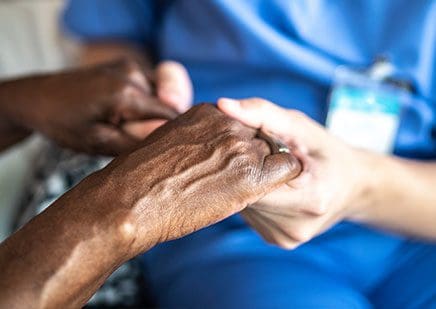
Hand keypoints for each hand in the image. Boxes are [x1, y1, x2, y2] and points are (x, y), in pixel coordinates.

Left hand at [2, 58, 191, 154]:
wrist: (37, 98)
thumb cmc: (64, 123)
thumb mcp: (99, 143)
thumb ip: (138, 142)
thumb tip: (171, 139)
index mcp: (126, 93)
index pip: (173, 115)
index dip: (175, 133)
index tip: (170, 150)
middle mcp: (133, 72)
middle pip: (172, 103)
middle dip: (164, 122)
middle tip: (140, 136)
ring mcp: (130, 65)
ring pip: (164, 95)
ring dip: (156, 112)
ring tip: (129, 124)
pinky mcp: (127, 66)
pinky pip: (153, 87)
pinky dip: (148, 103)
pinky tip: (127, 114)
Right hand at [84, 103, 300, 255]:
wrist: (131, 199)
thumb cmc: (138, 178)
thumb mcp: (164, 142)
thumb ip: (192, 137)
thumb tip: (202, 149)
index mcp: (207, 112)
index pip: (241, 124)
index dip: (239, 146)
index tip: (229, 163)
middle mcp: (228, 123)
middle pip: (260, 136)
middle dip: (255, 157)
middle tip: (237, 180)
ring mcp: (241, 147)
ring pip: (275, 151)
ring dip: (266, 171)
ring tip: (244, 189)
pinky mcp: (252, 174)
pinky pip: (288, 167)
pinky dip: (284, 177)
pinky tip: (267, 190)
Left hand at [218, 98, 368, 248]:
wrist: (353, 186)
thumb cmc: (324, 150)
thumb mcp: (299, 126)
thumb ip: (261, 114)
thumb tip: (223, 104)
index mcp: (309, 198)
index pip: (253, 178)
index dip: (244, 156)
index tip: (248, 143)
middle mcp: (295, 226)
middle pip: (245, 194)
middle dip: (244, 170)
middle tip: (255, 154)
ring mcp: (285, 238)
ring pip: (244, 205)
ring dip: (247, 184)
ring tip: (265, 170)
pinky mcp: (278, 241)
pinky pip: (252, 214)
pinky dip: (254, 196)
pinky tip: (267, 186)